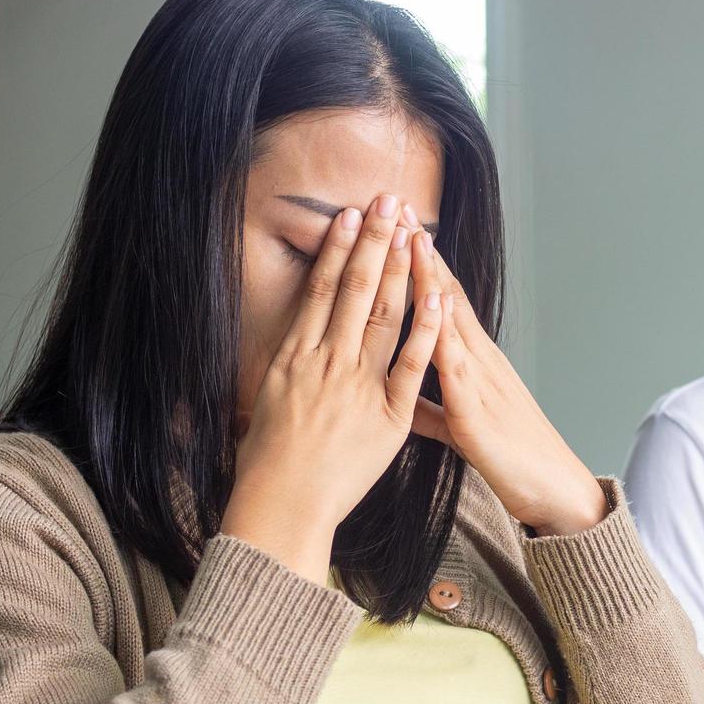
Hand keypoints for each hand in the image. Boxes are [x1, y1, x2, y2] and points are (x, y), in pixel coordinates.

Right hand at [222, 195, 441, 580]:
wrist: (279, 505)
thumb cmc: (267, 462)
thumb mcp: (267, 401)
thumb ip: (287, 368)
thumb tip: (289, 343)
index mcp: (295, 355)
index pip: (320, 289)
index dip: (338, 249)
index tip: (351, 216)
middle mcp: (325, 360)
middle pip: (352, 288)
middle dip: (372, 240)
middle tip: (386, 199)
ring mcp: (356, 385)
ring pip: (380, 314)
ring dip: (397, 268)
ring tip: (410, 228)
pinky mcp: (386, 414)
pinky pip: (408, 365)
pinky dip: (424, 330)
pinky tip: (436, 297)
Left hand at [400, 208, 605, 536]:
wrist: (553, 488)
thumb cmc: (509, 457)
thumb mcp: (458, 426)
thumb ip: (429, 406)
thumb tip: (402, 396)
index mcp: (470, 362)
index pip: (440, 300)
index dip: (417, 262)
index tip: (393, 225)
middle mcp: (478, 359)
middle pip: (445, 293)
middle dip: (419, 250)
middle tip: (395, 204)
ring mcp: (481, 380)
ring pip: (450, 319)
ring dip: (431, 278)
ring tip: (410, 237)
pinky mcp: (477, 410)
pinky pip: (456, 366)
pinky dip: (441, 335)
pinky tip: (431, 309)